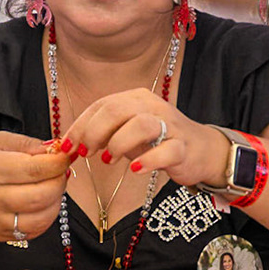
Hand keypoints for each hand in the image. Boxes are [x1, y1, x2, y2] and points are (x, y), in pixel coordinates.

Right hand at [0, 132, 70, 242]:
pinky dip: (46, 217)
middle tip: (60, 170)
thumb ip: (26, 144)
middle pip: (43, 194)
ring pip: (43, 217)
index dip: (59, 161)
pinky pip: (34, 231)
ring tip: (52, 185)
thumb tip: (57, 149)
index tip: (66, 153)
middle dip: (60, 180)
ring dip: (57, 200)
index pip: (36, 168)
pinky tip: (42, 202)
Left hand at [64, 88, 232, 190]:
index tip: (66, 147)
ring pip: (141, 124)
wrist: (202, 151)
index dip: (80, 126)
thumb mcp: (127, 134)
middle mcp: (153, 107)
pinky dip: (148, 160)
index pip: (102, 105)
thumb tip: (69, 145)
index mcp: (136, 99)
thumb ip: (102, 134)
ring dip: (117, 143)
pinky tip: (136, 170)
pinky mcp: (183, 148)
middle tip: (86, 153)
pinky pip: (166, 150)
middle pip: (117, 110)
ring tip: (108, 160)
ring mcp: (171, 126)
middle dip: (94, 132)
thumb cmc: (158, 141)